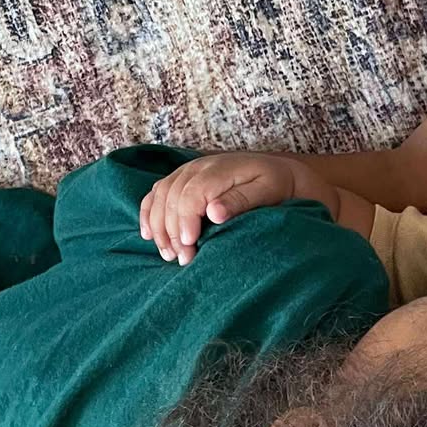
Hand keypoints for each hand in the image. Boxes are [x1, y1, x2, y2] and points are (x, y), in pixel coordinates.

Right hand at [139, 152, 298, 262]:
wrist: (278, 170)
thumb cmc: (275, 184)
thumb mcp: (267, 191)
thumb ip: (240, 200)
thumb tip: (213, 212)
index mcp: (218, 170)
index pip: (191, 195)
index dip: (185, 221)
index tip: (189, 246)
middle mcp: (198, 167)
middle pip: (172, 199)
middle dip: (172, 232)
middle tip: (183, 259)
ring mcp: (187, 171)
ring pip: (160, 197)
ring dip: (158, 227)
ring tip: (169, 254)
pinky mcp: (182, 179)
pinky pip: (156, 193)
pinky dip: (149, 213)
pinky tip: (149, 235)